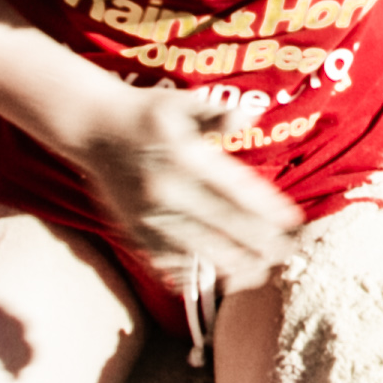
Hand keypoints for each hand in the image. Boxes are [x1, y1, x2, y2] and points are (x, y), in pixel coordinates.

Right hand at [74, 86, 304, 291]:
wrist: (91, 127)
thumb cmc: (145, 112)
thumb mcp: (182, 102)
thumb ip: (217, 112)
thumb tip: (249, 116)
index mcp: (185, 159)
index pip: (234, 190)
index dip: (265, 208)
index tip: (291, 221)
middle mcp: (167, 190)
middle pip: (221, 224)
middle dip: (256, 242)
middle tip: (286, 254)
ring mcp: (147, 214)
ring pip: (194, 247)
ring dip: (228, 263)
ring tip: (257, 274)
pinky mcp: (131, 227)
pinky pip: (162, 256)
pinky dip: (186, 270)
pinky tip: (208, 280)